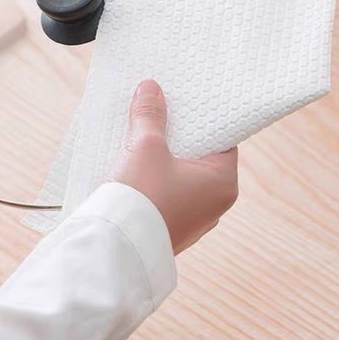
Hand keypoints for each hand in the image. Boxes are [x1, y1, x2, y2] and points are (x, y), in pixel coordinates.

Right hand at [113, 80, 238, 254]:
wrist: (115, 251)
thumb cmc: (141, 197)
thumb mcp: (146, 147)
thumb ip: (150, 115)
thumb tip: (151, 88)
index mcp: (223, 182)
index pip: (222, 139)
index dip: (204, 118)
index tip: (188, 102)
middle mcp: (214, 203)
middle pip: (201, 156)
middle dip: (180, 135)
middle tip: (163, 111)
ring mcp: (193, 218)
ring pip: (182, 175)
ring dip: (165, 156)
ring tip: (145, 132)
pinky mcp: (171, 227)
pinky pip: (168, 193)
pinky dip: (156, 177)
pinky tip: (136, 162)